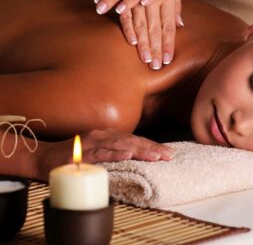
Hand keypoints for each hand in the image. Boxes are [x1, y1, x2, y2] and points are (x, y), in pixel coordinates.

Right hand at [36, 128, 174, 180]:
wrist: (45, 157)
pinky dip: (113, 153)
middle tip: (168, 155)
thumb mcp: (99, 151)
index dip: (152, 146)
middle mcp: (102, 135)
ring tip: (155, 156)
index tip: (168, 153)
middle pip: (131, 141)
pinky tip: (126, 155)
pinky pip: (99, 153)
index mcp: (108, 135)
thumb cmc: (74, 155)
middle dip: (151, 148)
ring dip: (139, 150)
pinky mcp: (80, 153)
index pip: (135, 140)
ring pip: (119, 145)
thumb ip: (115, 152)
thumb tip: (135, 157)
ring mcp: (91, 142)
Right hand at [120, 0, 182, 68]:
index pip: (168, 27)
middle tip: (155, 66)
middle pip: (156, 30)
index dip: (168, 44)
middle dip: (156, 49)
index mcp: (166, 0)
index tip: (167, 61)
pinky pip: (126, 14)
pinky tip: (131, 41)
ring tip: (145, 59)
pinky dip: (127, 28)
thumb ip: (175, 7)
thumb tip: (180, 25)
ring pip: (142, 25)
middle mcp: (154, 1)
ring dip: (143, 44)